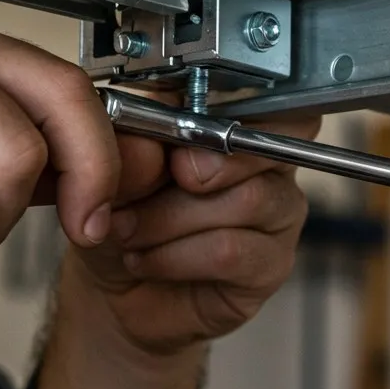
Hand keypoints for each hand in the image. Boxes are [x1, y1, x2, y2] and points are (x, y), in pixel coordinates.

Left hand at [72, 105, 317, 353]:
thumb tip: (151, 140)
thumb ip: (133, 146)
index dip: (224, 117)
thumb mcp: (113, 171)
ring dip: (169, 219)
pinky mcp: (271, 264)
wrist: (112, 287)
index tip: (175, 137)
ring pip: (246, 200)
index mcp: (234, 125)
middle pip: (262, 146)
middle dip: (195, 167)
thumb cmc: (123, 217)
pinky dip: (175, 256)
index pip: (268, 101)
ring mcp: (277, 215)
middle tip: (142, 190)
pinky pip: (231, 250)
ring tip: (127, 232)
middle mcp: (267, 165)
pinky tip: (146, 260)